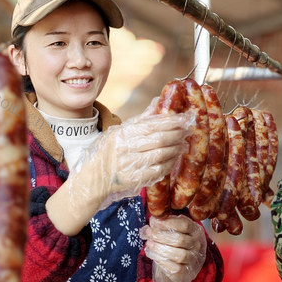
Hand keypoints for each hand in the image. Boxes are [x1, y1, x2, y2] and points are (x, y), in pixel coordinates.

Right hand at [47, 97, 190, 235]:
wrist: (93, 178)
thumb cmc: (108, 151)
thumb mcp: (119, 131)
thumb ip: (141, 118)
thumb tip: (158, 101)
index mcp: (122, 133)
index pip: (152, 124)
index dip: (171, 121)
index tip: (185, 119)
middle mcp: (125, 148)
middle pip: (159, 139)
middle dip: (177, 134)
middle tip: (188, 131)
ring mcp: (129, 165)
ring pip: (160, 155)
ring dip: (176, 149)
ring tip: (183, 145)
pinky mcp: (133, 180)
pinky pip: (157, 171)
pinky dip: (169, 164)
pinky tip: (174, 159)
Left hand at [140, 215, 206, 281]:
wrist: (179, 266)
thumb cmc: (175, 244)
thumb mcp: (173, 230)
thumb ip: (165, 224)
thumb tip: (153, 220)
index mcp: (196, 231)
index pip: (184, 225)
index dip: (167, 222)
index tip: (153, 221)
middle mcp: (198, 245)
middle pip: (179, 240)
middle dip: (160, 235)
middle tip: (148, 233)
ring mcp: (193, 260)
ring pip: (178, 255)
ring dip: (159, 248)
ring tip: (148, 244)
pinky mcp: (185, 273)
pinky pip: (174, 267)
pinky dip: (160, 260)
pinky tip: (151, 253)